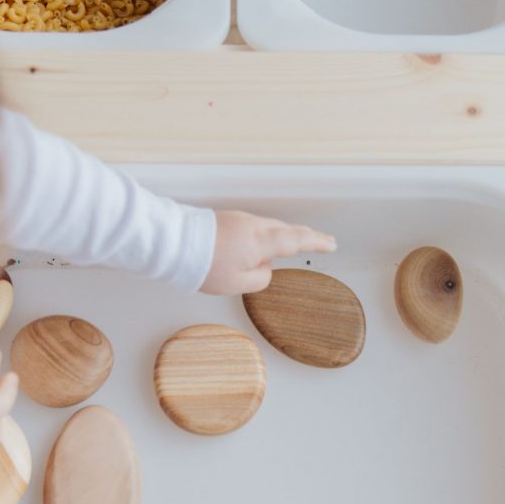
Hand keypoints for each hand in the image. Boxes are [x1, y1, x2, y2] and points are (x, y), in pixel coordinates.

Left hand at [199, 210, 336, 294]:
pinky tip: (254, 247)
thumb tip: (266, 268)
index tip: (331, 244)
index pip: (297, 240)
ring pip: (267, 227)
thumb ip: (259, 278)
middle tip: (320, 241)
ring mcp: (239, 219)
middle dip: (304, 236)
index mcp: (261, 241)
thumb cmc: (203, 265)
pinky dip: (261, 236)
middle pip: (285, 229)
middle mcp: (253, 225)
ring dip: (279, 237)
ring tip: (286, 250)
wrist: (173, 243)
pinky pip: (252, 227)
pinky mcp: (226, 219)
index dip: (316, 242)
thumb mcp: (236, 284)